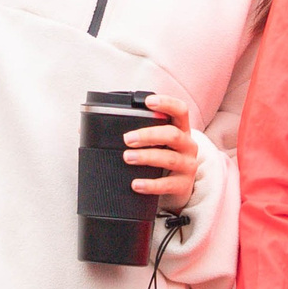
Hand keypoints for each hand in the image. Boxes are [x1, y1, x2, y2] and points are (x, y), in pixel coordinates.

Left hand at [124, 95, 199, 211]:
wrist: (178, 187)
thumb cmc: (163, 158)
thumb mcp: (160, 142)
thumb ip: (142, 131)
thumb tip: (99, 126)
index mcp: (181, 129)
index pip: (180, 110)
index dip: (166, 103)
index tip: (148, 101)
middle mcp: (188, 145)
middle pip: (173, 135)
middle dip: (149, 135)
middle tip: (127, 138)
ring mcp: (188, 165)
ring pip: (169, 159)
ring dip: (146, 156)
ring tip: (127, 157)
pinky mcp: (183, 185)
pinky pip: (167, 185)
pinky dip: (150, 184)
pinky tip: (136, 184)